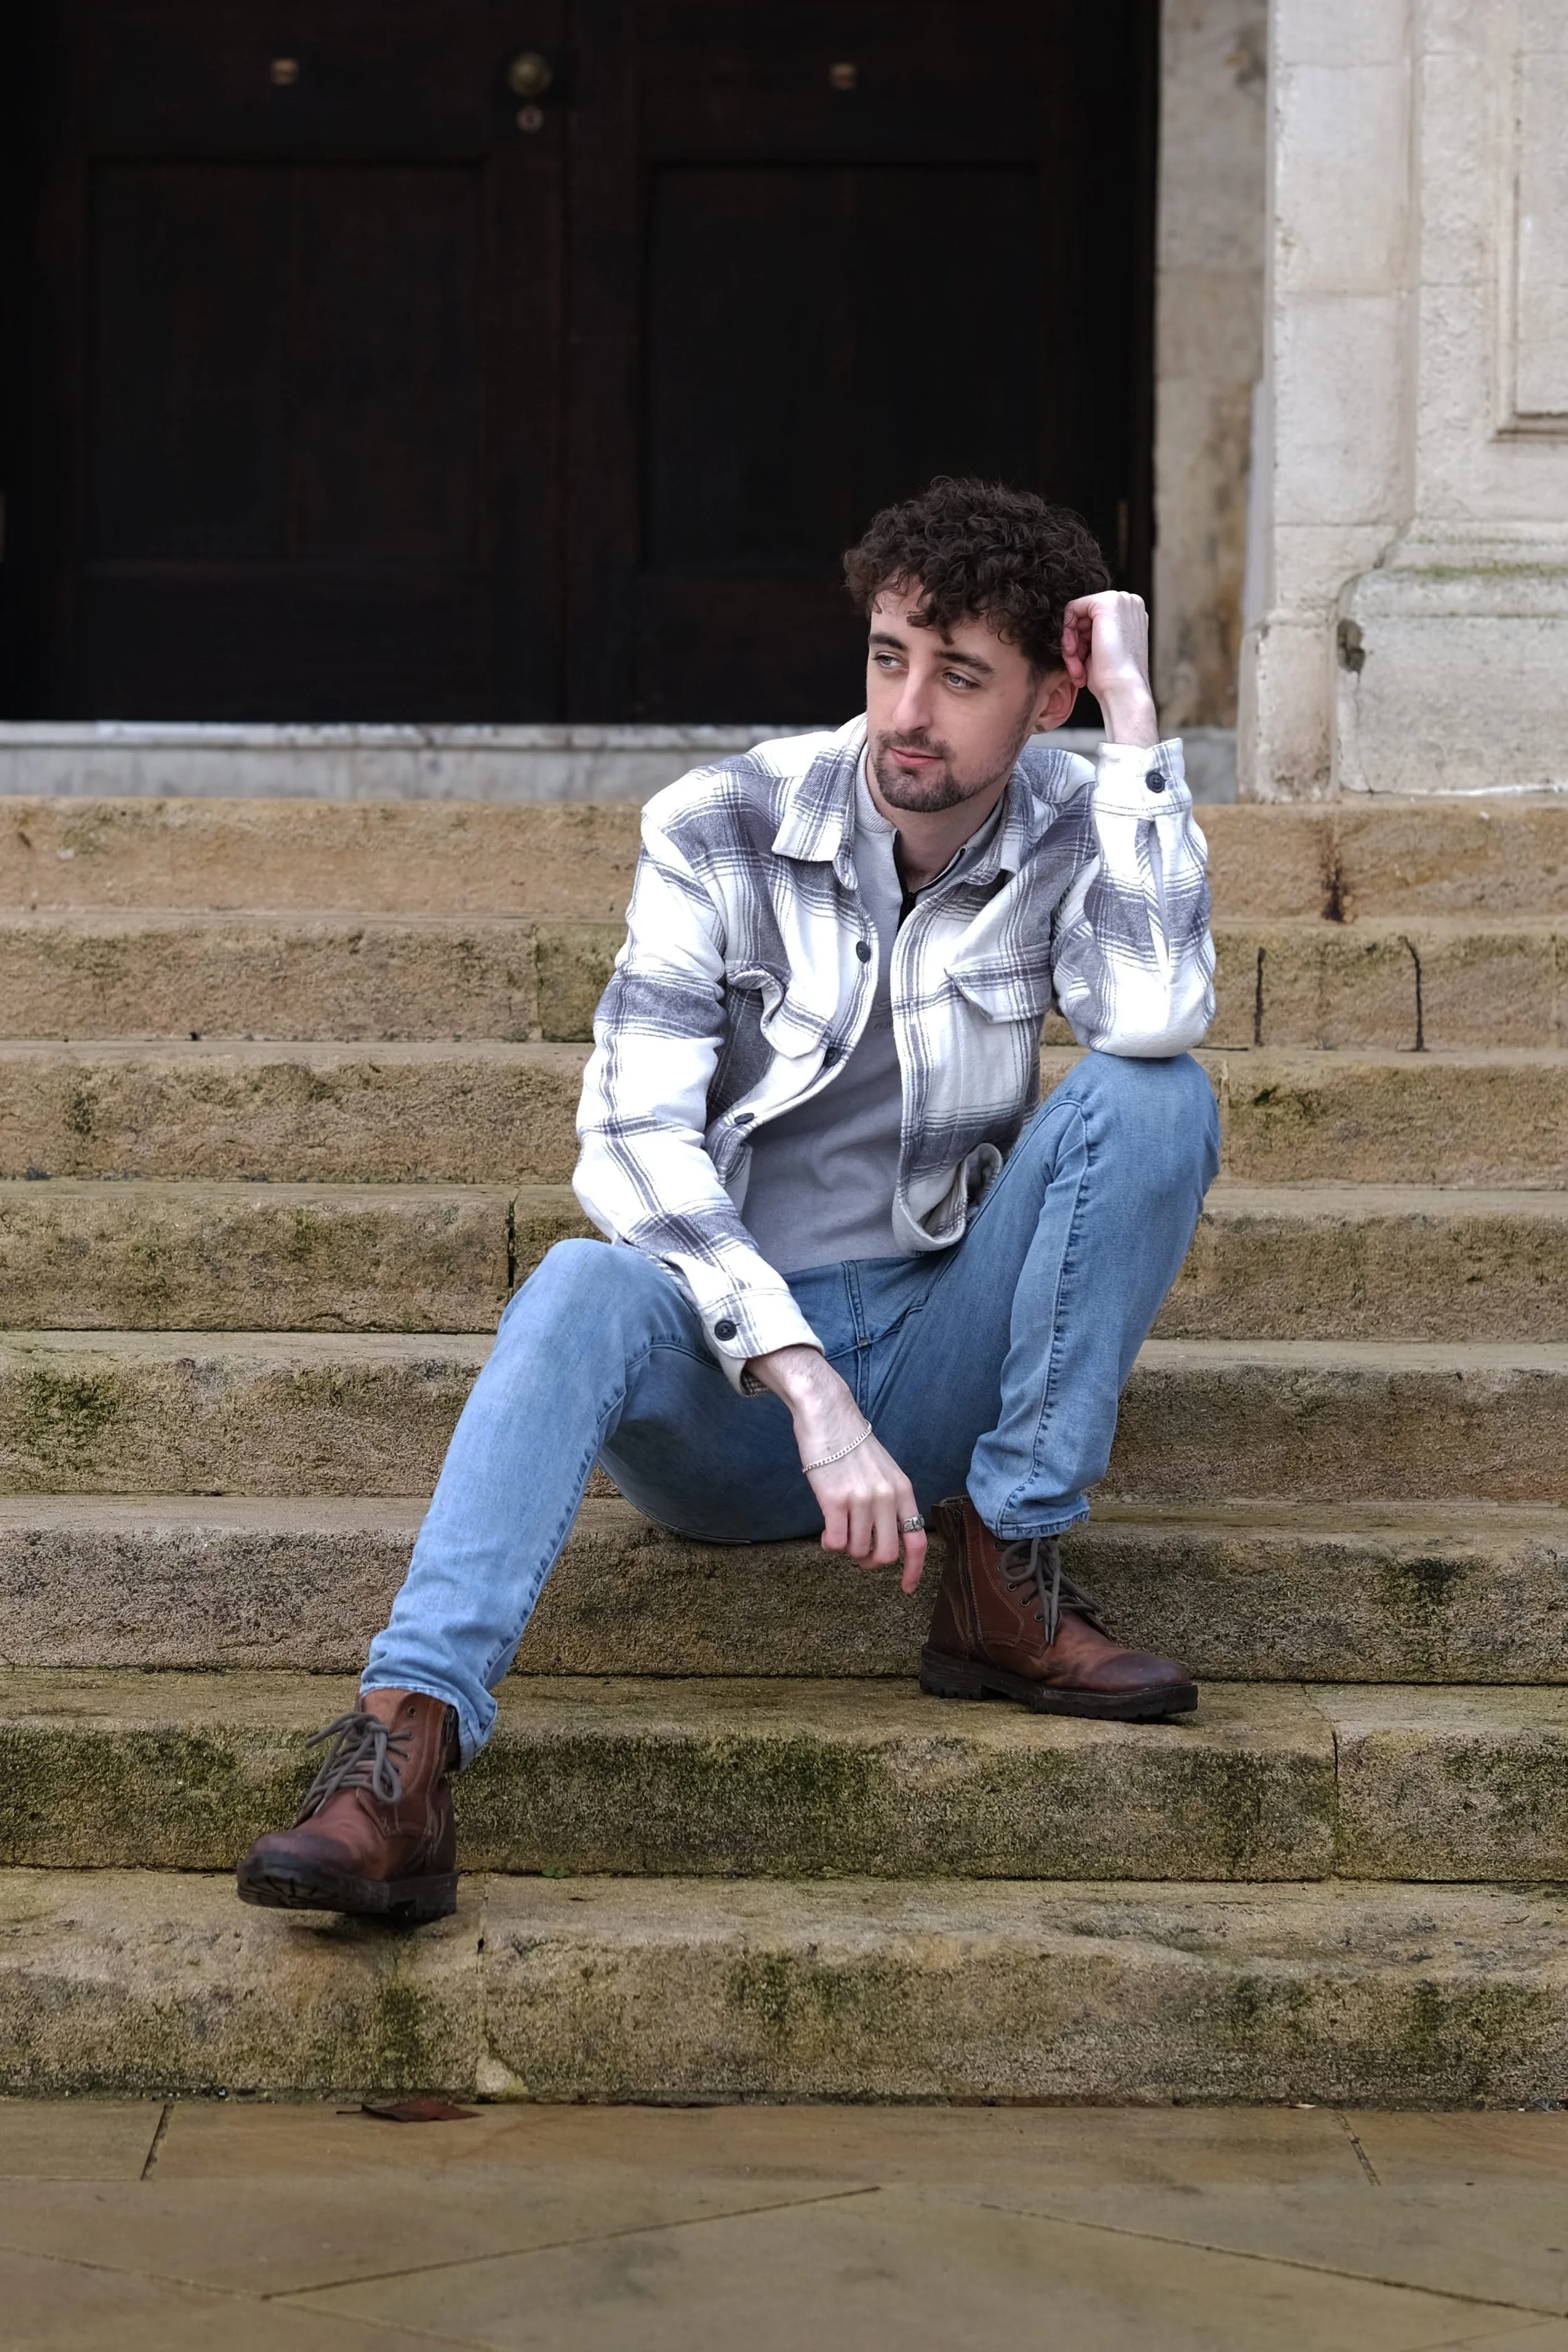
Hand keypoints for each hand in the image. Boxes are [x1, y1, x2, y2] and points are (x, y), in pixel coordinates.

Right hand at [744, 1345, 926, 1593]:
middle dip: (868, 1561)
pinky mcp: (835, 1499)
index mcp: (903, 1491)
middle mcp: (887, 1497)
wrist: (828, 1412)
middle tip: (856, 1550)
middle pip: (885, 1555)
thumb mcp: (883, 1470)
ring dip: (846, 1548)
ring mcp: (862, 1499)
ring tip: (838, 1529)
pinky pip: (836, 1542)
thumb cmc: (851, 1443)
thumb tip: (882, 1539)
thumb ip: (888, 1502)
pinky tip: (826, 1532)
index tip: (907, 1588)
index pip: (916, 1541)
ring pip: (857, 1551)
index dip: (913, 1571)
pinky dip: (829, 1544)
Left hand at [1060, 591, 1158, 748]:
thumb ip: (1091, 633)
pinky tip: (1072, 652)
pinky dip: (1067, 632)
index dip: (1081, 641)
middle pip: (1084, 616)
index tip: (1078, 662)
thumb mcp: (1100, 650)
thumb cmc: (1111, 679)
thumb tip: (1071, 628)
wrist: (1122, 689)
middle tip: (1075, 667)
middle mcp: (1128, 604)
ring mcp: (1120, 601)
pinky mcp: (1107, 603)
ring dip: (1070, 644)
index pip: (1093, 620)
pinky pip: (1072, 609)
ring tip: (1076, 667)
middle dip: (1075, 643)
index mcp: (1130, 615)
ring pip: (1077, 615)